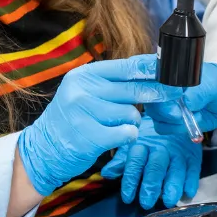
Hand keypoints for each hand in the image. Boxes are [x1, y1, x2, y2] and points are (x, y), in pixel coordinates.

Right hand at [17, 54, 180, 195]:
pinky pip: (126, 132)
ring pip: (131, 113)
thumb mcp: (86, 93)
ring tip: (120, 125)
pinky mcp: (89, 136)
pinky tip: (119, 136)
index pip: (126, 67)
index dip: (151, 69)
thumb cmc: (73, 119)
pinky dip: (128, 136)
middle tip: (173, 95)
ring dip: (133, 121)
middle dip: (157, 93)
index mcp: (84, 75)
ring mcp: (84, 113)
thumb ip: (114, 83)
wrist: (43, 149)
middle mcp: (82, 90)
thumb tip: (152, 70)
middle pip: (134, 89)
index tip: (169, 71)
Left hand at [103, 116, 201, 208]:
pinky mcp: (193, 156)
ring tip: (169, 201)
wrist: (173, 117)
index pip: (136, 161)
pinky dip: (192, 181)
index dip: (131, 179)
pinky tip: (188, 193)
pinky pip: (194, 168)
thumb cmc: (149, 136)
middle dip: (151, 184)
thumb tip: (107, 173)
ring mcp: (179, 152)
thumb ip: (121, 160)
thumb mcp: (133, 144)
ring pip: (176, 169)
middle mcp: (162, 148)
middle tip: (147, 202)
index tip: (127, 198)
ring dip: (173, 185)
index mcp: (143, 144)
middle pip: (156, 166)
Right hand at [147, 62, 216, 135]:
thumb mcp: (215, 83)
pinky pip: (163, 127)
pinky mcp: (170, 119)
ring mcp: (165, 103)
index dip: (148, 82)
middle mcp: (162, 85)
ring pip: (154, 115)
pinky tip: (190, 122)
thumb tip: (188, 101)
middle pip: (147, 98)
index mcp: (169, 68)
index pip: (143, 70)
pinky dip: (177, 128)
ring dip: (173, 120)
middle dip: (165, 108)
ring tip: (192, 115)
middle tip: (181, 111)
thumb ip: (201, 91)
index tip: (171, 93)